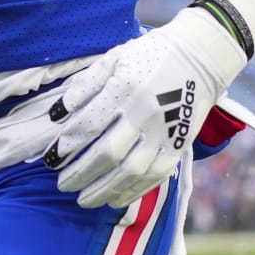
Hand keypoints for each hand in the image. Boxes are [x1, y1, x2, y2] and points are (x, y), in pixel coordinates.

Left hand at [44, 7, 245, 208]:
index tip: (53, 157)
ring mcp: (165, 131)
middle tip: (61, 184)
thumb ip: (84, 86)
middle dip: (81, 173)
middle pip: (108, 153)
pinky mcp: (180, 144)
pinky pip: (155, 175)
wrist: (201, 56)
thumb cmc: (150, 54)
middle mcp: (144, 112)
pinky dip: (133, 191)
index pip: (90, 124)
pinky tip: (114, 200)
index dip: (68, 144)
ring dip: (104, 189)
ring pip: (131, 170)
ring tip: (83, 199)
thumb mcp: (114, 58)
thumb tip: (56, 115)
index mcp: (125, 87)